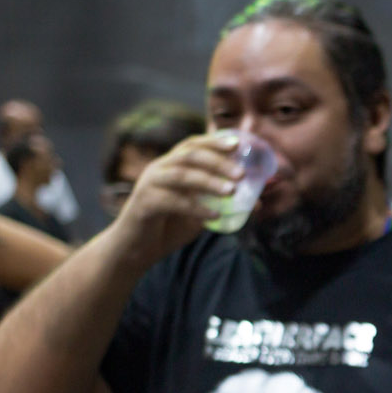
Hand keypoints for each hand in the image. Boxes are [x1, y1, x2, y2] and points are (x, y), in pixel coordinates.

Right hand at [108, 130, 241, 265]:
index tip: (238, 144)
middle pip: (190, 155)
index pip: (193, 145)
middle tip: (241, 174)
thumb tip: (256, 203)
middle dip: (218, 161)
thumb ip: (219, 204)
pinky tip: (214, 215)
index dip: (215, 142)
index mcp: (171, 165)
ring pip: (182, 175)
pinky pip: (173, 202)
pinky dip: (196, 207)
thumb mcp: (198, 212)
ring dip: (209, 182)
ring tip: (231, 191)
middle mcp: (159, 169)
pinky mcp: (144, 204)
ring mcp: (149, 184)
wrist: (135, 250)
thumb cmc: (168, 228)